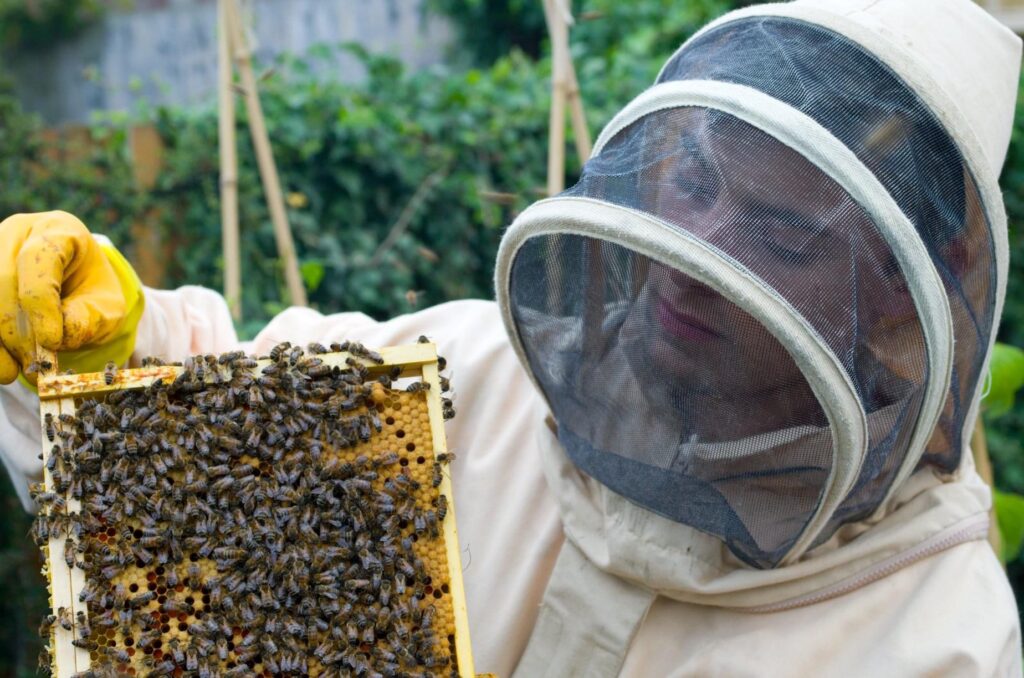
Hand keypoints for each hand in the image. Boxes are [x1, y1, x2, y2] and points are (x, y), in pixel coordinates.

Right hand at [0, 211, 129, 383]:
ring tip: (13, 373)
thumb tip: (59, 337)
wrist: (75, 282)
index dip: (40, 304)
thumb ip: (90, 317)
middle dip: (16, 331)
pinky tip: (1, 366)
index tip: (51, 341)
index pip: (37, 260)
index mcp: (57, 230)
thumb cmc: (91, 290)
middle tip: (34, 366)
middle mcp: (15, 233)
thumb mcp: (107, 305)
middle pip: (1, 281)